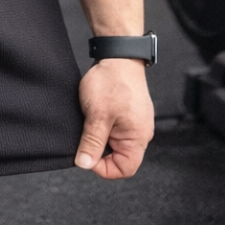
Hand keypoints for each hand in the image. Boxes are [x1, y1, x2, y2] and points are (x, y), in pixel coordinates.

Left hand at [74, 59, 153, 178]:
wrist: (118, 55)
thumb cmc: (112, 81)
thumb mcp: (97, 115)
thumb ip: (92, 141)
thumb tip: (85, 164)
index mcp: (138, 138)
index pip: (124, 169)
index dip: (103, 168)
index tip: (86, 157)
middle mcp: (140, 133)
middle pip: (119, 157)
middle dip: (99, 150)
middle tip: (85, 135)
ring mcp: (134, 123)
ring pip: (115, 142)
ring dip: (99, 136)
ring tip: (90, 121)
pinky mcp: (127, 113)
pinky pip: (115, 129)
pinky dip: (102, 126)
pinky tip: (93, 115)